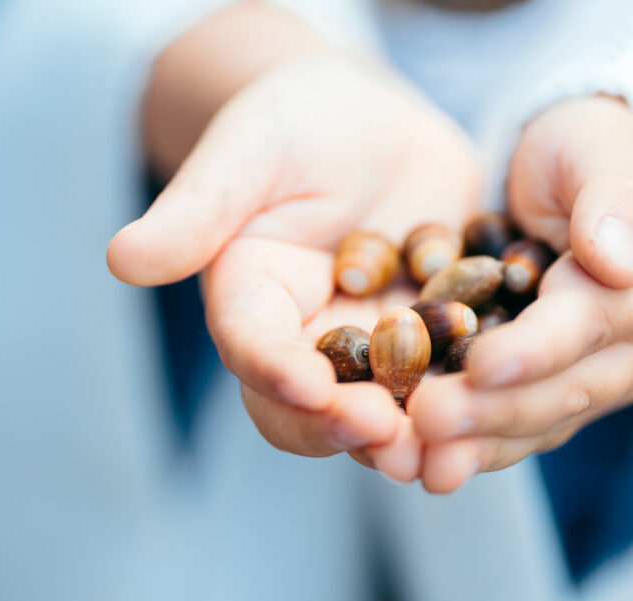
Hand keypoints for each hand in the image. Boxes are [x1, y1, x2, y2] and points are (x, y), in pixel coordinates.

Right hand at [108, 53, 481, 481]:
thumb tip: (122, 259)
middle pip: (322, 403)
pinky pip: (456, 369)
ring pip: (392, 402)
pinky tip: (511, 397)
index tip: (312, 390)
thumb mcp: (249, 152)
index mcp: (255, 302)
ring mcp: (379, 342)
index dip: (278, 374)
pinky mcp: (436, 331)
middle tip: (394, 440)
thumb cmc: (295, 121)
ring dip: (420, 431)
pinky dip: (477, 387)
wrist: (370, 119)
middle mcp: (313, 337)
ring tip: (451, 448)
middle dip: (353, 426)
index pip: (255, 350)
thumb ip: (197, 208)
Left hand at [408, 96, 632, 492]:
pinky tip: (420, 459)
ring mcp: (593, 380)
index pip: (586, 328)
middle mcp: (628, 352)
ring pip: (535, 424)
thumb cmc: (593, 149)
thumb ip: (617, 196)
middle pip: (559, 393)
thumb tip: (620, 260)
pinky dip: (469, 444)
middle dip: (492, 412)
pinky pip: (513, 427)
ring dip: (476, 445)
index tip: (479, 366)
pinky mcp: (553, 393)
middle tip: (426, 423)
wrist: (588, 174)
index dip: (534, 350)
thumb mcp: (609, 148)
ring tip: (418, 462)